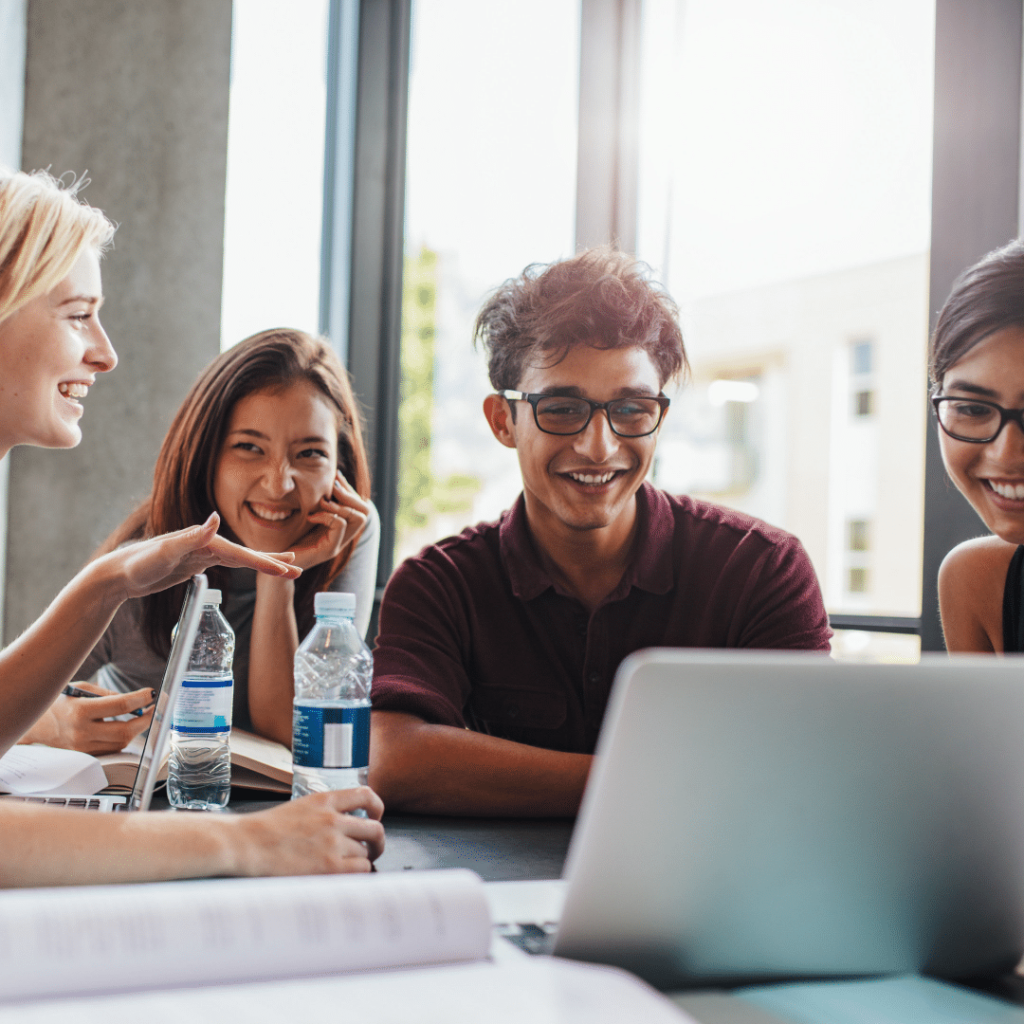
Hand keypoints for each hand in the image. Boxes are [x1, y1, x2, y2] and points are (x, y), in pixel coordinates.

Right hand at [20, 682, 153, 753]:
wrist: (34, 724)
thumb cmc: (58, 702)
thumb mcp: (81, 689)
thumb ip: (108, 694)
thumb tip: (134, 700)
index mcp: (80, 711)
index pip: (121, 706)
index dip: (141, 699)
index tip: (151, 693)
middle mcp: (81, 732)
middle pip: (125, 730)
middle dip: (145, 719)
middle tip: (154, 708)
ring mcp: (82, 747)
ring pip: (121, 742)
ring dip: (137, 729)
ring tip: (142, 716)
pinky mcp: (84, 755)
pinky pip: (111, 749)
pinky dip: (123, 738)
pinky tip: (127, 727)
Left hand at [106, 513, 299, 600]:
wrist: (117, 574)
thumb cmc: (137, 563)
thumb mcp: (164, 551)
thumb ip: (192, 536)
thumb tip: (217, 519)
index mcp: (205, 540)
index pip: (242, 554)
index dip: (266, 562)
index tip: (289, 569)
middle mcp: (207, 544)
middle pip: (246, 554)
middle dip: (273, 561)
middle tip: (299, 568)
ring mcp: (202, 553)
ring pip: (240, 559)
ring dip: (263, 563)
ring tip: (285, 567)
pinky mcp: (195, 563)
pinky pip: (228, 565)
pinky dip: (245, 566)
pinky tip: (252, 566)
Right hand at [230, 787, 385, 875]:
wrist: (246, 844)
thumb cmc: (264, 830)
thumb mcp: (299, 807)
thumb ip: (324, 813)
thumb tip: (345, 826)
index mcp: (324, 799)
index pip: (366, 795)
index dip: (377, 807)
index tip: (375, 816)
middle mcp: (333, 819)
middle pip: (375, 828)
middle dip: (377, 841)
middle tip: (372, 848)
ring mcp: (332, 842)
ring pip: (367, 851)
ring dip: (361, 859)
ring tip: (349, 865)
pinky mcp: (329, 866)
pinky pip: (361, 869)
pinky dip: (357, 873)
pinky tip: (344, 874)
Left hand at [289, 472, 369, 571]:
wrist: (277, 564)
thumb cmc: (287, 539)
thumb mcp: (305, 516)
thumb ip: (317, 503)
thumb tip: (327, 480)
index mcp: (340, 529)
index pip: (360, 506)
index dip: (350, 490)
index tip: (335, 478)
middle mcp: (344, 538)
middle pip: (365, 512)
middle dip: (350, 495)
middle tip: (332, 488)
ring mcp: (338, 545)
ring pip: (359, 518)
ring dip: (342, 505)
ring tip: (323, 502)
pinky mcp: (328, 550)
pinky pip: (339, 525)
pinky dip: (327, 515)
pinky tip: (311, 516)